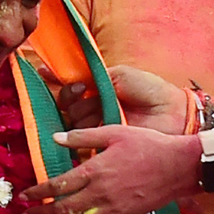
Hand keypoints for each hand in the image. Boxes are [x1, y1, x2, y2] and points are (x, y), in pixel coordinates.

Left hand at [21, 126, 200, 213]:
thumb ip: (83, 134)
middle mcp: (101, 193)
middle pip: (62, 211)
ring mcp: (113, 209)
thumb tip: (55, 137)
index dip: (38, 192)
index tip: (25, 195)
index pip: (58, 185)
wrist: (178, 167)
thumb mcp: (115, 131)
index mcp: (96, 170)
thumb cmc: (148, 145)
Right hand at [57, 65, 187, 132]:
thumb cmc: (149, 90)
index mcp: (98, 89)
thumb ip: (94, 76)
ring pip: (71, 120)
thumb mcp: (120, 75)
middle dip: (69, 95)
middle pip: (66, 104)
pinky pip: (81, 140)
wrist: (171, 112)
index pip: (70, 85)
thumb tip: (70, 78)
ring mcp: (97, 126)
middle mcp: (94, 107)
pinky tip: (85, 123)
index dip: (55, 78)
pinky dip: (77, 133)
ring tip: (93, 106)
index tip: (42, 71)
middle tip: (81, 90)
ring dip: (77, 110)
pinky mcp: (102, 143)